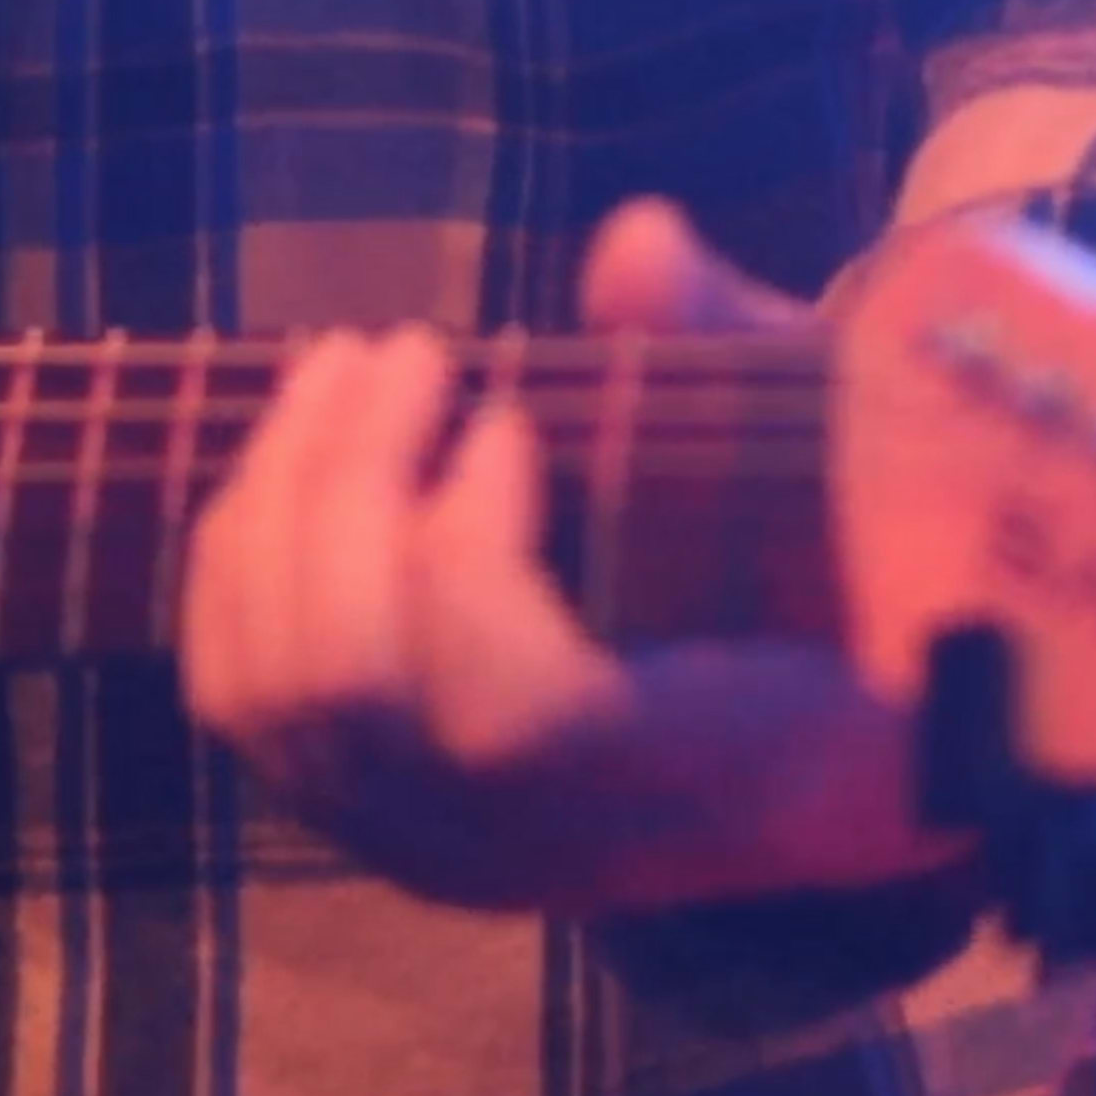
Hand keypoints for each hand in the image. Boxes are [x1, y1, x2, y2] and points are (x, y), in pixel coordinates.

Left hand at [177, 200, 969, 913]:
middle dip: (348, 484)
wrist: (836, 741)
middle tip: (405, 349)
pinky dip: (239, 554)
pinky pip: (236, 696)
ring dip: (283, 497)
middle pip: (351, 689)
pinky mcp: (362, 817)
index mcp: (708, 783)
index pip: (514, 714)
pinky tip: (296, 447)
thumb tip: (634, 244)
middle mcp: (548, 850)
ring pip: (270, 689)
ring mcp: (438, 850)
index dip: (466, 556)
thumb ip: (752, 358)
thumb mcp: (858, 467)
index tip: (510, 421)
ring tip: (346, 365)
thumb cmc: (857, 576)